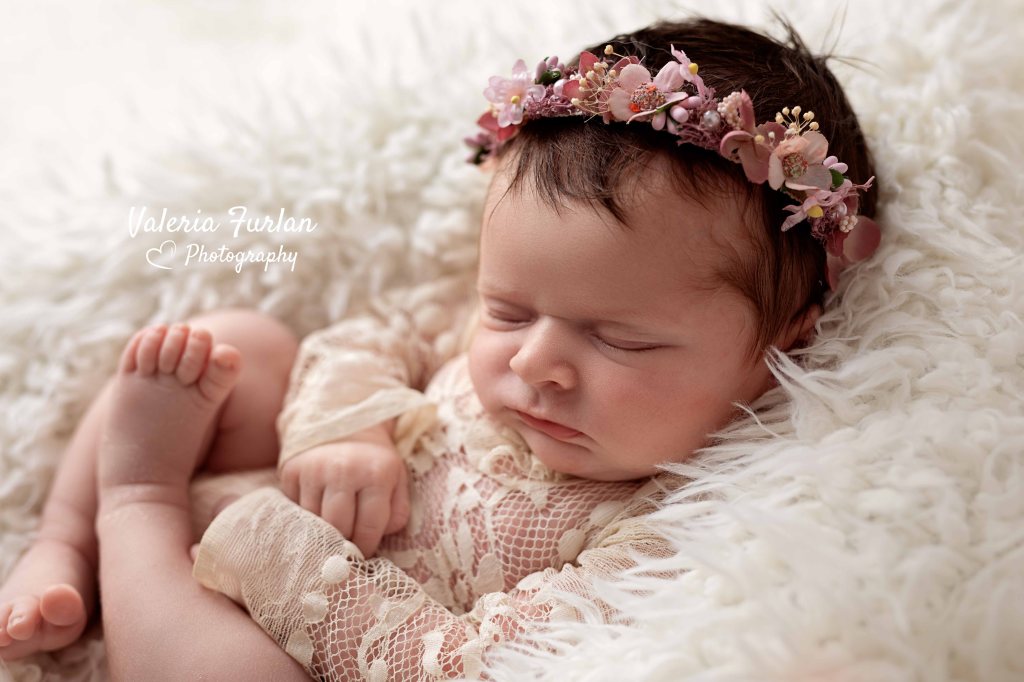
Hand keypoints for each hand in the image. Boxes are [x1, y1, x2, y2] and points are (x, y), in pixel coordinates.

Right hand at [279, 425, 409, 557]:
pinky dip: (305, 513)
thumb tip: (377, 540)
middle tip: (346, 544)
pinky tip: (317, 504)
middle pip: (337, 527)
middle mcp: (344, 470)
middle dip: (343, 541)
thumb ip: (396, 513)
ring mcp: (314, 470)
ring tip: (332, 523)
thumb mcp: (397, 481)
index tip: (364, 553)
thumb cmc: (375, 461)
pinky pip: (294, 508)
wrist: (346, 423)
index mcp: (377, 474)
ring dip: (322, 528)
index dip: (366, 547)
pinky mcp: (291, 470)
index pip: (369, 528)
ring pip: (313, 521)